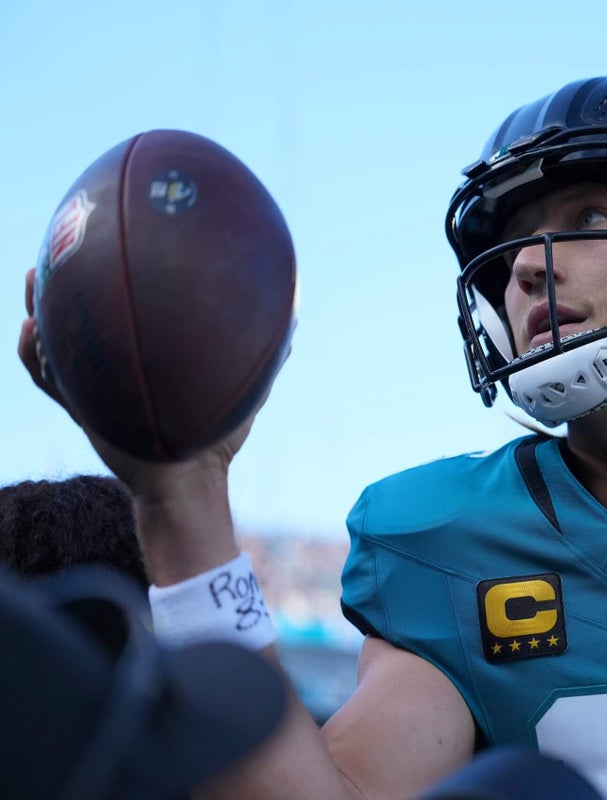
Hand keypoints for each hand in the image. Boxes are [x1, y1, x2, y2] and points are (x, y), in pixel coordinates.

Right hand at [17, 267, 253, 496]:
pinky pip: (49, 381)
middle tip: (58, 253)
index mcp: (146, 360)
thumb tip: (294, 328)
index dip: (114, 286)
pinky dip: (36, 358)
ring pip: (54, 344)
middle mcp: (115, 371)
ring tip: (35, 279)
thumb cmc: (217, 439)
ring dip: (40, 312)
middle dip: (64, 287)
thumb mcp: (242, 391)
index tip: (112, 248)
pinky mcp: (83, 412)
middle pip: (80, 321)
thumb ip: (259, 359)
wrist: (191, 482)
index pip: (125, 315)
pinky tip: (33, 333)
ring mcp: (93, 389)